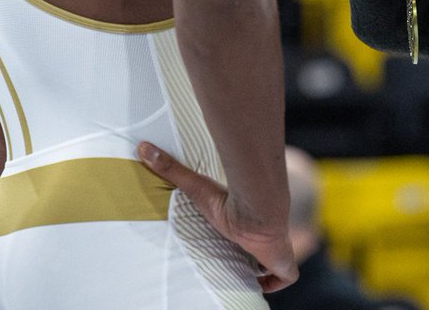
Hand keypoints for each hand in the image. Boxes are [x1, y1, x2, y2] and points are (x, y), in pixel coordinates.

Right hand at [138, 141, 296, 292]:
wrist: (258, 211)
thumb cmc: (230, 200)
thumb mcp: (197, 188)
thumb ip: (171, 170)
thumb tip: (142, 146)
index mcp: (247, 223)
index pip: (248, 232)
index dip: (243, 239)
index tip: (232, 243)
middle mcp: (263, 235)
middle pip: (262, 250)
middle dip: (252, 259)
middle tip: (236, 266)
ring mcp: (276, 249)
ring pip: (276, 265)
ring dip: (265, 272)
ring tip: (248, 277)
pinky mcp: (285, 262)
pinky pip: (287, 277)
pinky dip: (277, 282)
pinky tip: (262, 281)